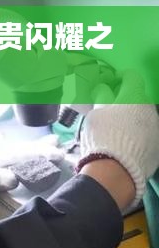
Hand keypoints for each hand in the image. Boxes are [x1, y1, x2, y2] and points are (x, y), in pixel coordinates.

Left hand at [0, 134, 62, 215]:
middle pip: (23, 151)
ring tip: (51, 148)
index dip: (40, 152)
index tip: (59, 153)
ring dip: (35, 153)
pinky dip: (24, 166)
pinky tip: (27, 165)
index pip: (22, 152)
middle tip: (60, 145)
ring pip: (19, 157)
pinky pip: (14, 169)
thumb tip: (14, 179)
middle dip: (41, 148)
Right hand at [79, 70, 158, 207]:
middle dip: (126, 100)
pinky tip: (125, 143)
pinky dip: (137, 134)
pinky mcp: (157, 147)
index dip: (120, 77)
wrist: (115, 171)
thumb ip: (101, 98)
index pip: (131, 77)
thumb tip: (103, 88)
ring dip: (132, 118)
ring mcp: (156, 129)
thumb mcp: (95, 113)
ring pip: (144, 117)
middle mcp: (150, 110)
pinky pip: (147, 133)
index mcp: (133, 97)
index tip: (111, 83)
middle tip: (110, 108)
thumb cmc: (102, 136)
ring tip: (117, 128)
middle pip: (138, 98)